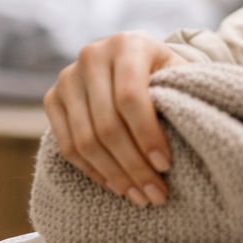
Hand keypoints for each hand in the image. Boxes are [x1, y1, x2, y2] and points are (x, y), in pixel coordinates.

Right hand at [43, 32, 186, 205]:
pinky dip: (92, 171)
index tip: (165, 165)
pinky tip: (116, 186)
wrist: (131, 57)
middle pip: (107, 125)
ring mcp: (67, 79)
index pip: (131, 98)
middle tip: (155, 193)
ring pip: (85, 140)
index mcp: (126, 45)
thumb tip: (190, 139)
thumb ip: (180, 95)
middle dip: (133, 166)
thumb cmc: (162, 69)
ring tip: (139, 196)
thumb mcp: (177, 72)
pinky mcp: (52, 99)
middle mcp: (91, 57)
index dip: (147, 135)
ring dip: (114, 176)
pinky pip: (68, 146)